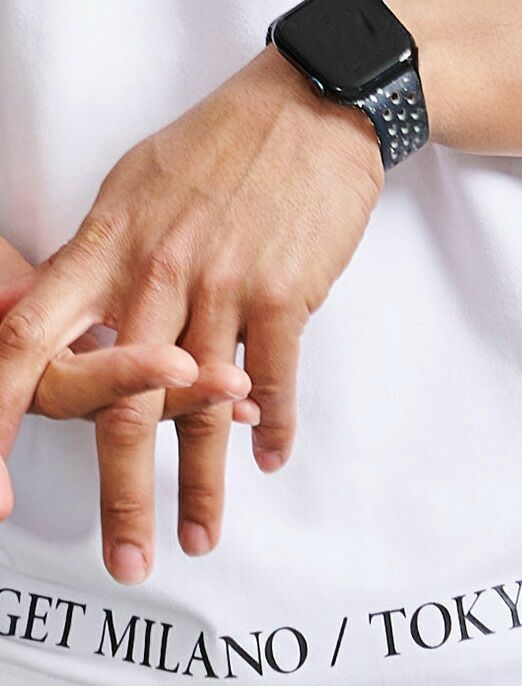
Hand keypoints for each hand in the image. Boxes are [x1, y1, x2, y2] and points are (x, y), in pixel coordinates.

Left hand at [0, 45, 383, 583]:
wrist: (310, 110)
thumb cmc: (223, 148)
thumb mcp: (138, 190)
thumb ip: (109, 263)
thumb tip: (97, 329)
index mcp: (107, 245)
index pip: (28, 339)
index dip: (2, 412)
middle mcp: (156, 273)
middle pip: (122, 404)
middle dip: (124, 494)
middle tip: (126, 559)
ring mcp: (222, 286)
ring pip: (202, 409)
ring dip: (204, 484)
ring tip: (201, 537)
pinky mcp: (283, 294)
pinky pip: (275, 378)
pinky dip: (275, 426)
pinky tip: (270, 460)